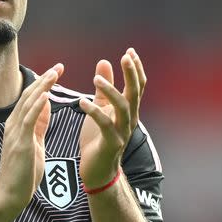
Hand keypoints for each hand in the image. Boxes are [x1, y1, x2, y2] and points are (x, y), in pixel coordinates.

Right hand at [0, 64, 63, 210]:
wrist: (9, 196)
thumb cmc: (23, 174)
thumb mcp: (35, 144)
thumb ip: (39, 125)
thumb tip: (46, 105)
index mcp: (17, 125)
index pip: (31, 98)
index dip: (43, 83)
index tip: (56, 71)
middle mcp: (13, 125)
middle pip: (29, 95)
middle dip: (44, 79)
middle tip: (59, 66)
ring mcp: (15, 133)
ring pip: (28, 103)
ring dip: (42, 87)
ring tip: (54, 73)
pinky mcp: (19, 142)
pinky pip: (28, 119)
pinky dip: (37, 105)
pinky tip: (46, 94)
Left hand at [78, 48, 145, 190]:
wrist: (98, 170)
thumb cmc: (99, 138)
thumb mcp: (101, 108)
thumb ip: (104, 87)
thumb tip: (104, 62)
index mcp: (129, 110)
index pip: (138, 85)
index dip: (136, 69)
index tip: (130, 51)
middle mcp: (130, 119)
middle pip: (135, 93)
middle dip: (132, 74)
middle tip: (125, 57)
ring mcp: (122, 131)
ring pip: (123, 108)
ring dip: (111, 92)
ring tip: (96, 80)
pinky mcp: (110, 143)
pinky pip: (105, 125)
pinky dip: (94, 112)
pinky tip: (82, 102)